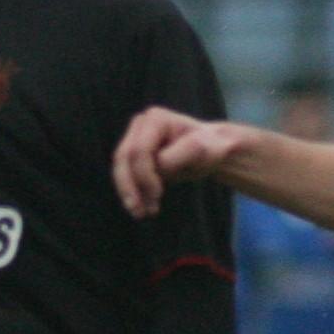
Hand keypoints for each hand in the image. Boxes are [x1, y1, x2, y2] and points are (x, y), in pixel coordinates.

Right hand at [113, 107, 250, 219]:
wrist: (212, 150)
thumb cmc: (210, 149)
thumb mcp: (202, 151)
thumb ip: (181, 154)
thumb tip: (160, 164)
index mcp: (156, 119)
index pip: (139, 151)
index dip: (144, 176)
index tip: (158, 196)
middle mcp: (141, 124)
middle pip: (124, 158)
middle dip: (130, 187)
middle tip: (140, 212)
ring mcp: (135, 137)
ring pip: (121, 168)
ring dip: (129, 193)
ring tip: (141, 213)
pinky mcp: (135, 154)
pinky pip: (126, 175)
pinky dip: (133, 193)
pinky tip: (143, 208)